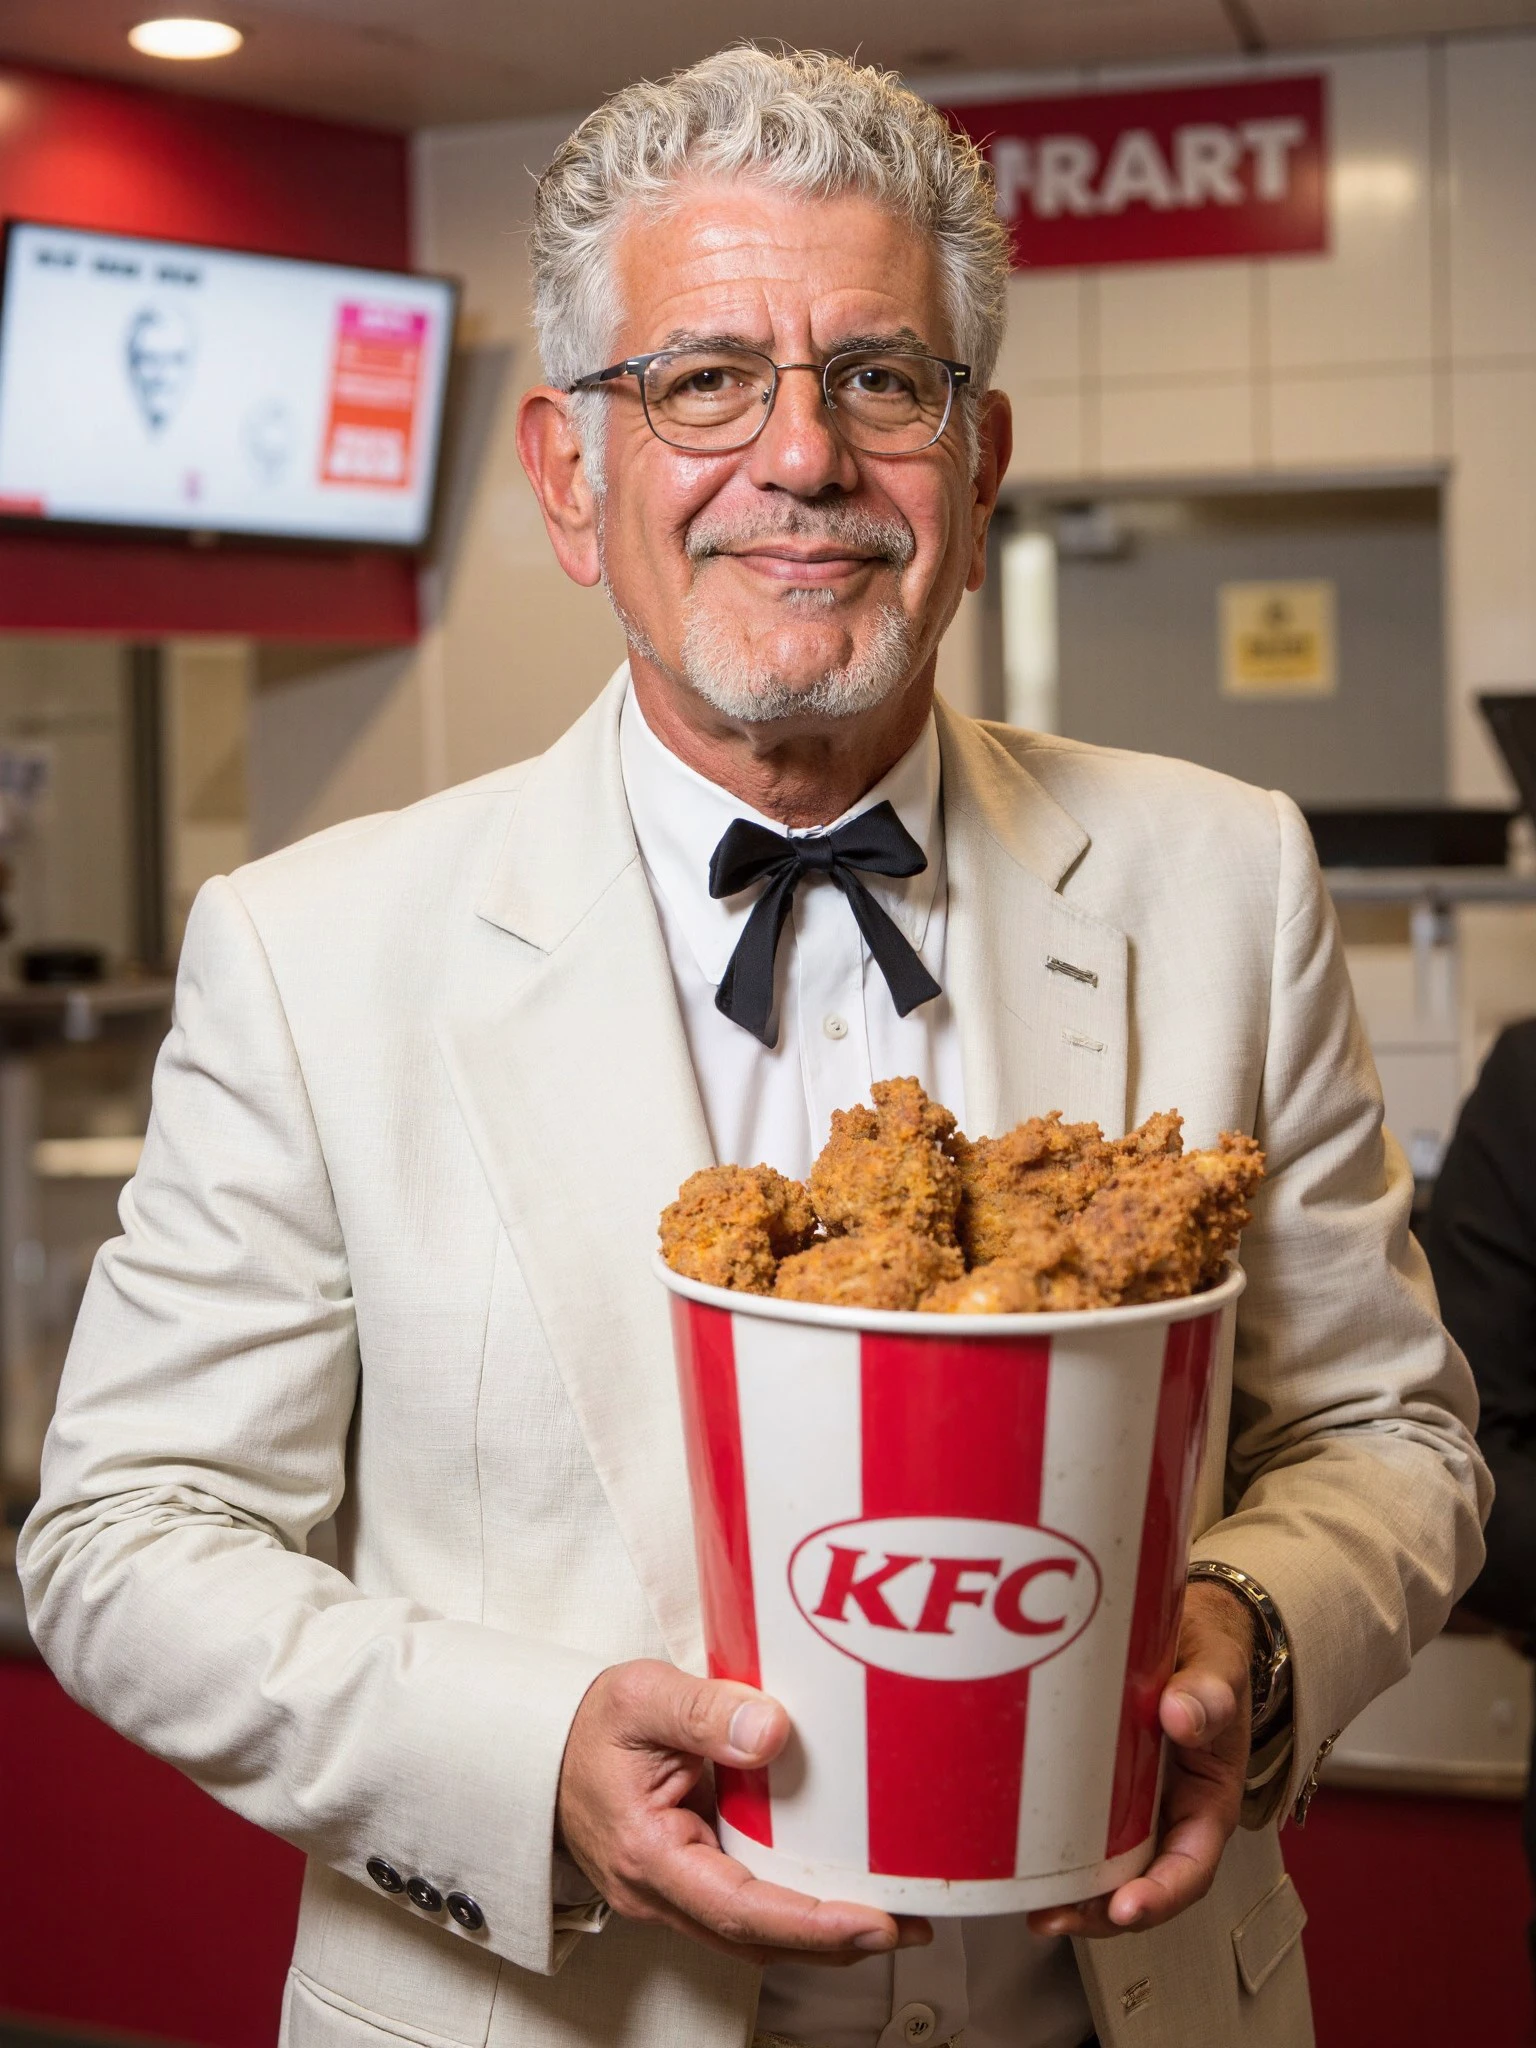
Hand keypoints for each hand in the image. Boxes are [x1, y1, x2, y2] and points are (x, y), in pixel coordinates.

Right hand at [557, 1659, 932, 1966]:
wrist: (546, 1748)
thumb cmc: (589, 1723)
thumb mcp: (640, 1696)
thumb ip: (703, 1710)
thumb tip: (774, 1730)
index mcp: (647, 1855)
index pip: (739, 1908)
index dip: (812, 1924)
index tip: (875, 1922)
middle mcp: (662, 1892)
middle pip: (758, 1937)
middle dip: (837, 1940)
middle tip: (911, 1923)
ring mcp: (676, 1894)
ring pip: (757, 1931)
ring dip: (824, 1931)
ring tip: (898, 1912)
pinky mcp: (692, 1878)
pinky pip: (750, 1907)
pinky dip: (798, 1907)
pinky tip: (843, 1886)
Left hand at [1027, 1581, 1254, 1940]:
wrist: (1187, 1630)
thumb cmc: (1209, 1655)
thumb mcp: (1219, 1668)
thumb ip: (1210, 1693)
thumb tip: (1182, 1716)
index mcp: (1208, 1798)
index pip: (1192, 1866)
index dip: (1162, 1894)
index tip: (1127, 1907)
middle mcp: (1171, 1812)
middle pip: (1142, 1883)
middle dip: (1101, 1911)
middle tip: (1056, 1916)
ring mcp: (1134, 1801)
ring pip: (1107, 1865)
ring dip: (1074, 1893)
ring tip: (1033, 1903)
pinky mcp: (1100, 1782)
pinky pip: (1080, 1824)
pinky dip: (1055, 1847)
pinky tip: (1019, 1853)